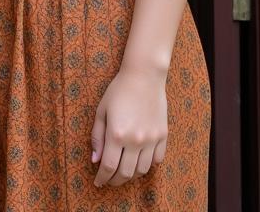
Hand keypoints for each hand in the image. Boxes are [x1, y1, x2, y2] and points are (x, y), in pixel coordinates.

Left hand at [91, 66, 167, 186]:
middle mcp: (136, 141)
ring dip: (131, 175)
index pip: (109, 166)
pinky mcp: (163, 137)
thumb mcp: (101, 111)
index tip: (97, 183)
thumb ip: (97, 137)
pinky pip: (157, 160)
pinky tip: (139, 161)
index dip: (102, 178)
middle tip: (108, 180)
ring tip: (122, 171)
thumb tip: (95, 160)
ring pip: (143, 170)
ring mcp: (152, 140)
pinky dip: (148, 165)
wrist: (143, 77)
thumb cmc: (118, 91)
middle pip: (126, 173)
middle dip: (115, 180)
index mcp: (117, 134)